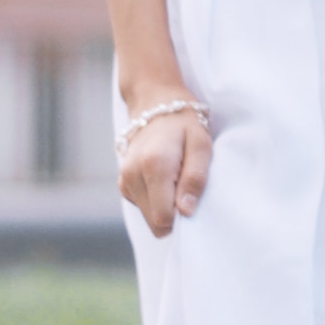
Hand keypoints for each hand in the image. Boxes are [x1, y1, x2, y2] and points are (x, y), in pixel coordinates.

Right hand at [119, 107, 211, 239]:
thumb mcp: (201, 144)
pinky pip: (142, 205)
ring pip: (148, 216)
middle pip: (154, 222)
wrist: (155, 102)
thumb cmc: (184, 123)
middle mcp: (133, 175)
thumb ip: (195, 178)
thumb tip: (186, 211)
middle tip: (186, 187)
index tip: (192, 197)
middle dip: (173, 213)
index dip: (182, 216)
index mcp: (154, 166)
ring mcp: (124, 179)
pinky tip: (164, 178)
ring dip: (164, 205)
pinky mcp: (123, 183)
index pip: (163, 217)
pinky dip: (155, 199)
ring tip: (176, 178)